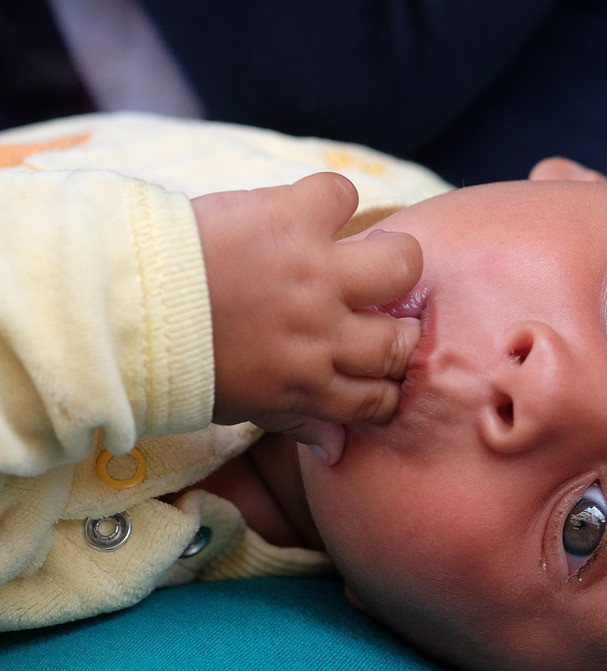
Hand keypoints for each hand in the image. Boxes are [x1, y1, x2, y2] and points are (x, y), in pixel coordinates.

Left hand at [193, 172, 423, 463]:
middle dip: (396, 330)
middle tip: (376, 312)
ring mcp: (314, 274)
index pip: (382, 396)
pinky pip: (342, 194)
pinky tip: (312, 212)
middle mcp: (322, 333)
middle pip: (400, 339)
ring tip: (365, 256)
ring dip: (388, 260)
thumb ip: (295, 420)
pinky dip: (331, 198)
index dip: (390, 382)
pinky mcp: (294, 219)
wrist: (116, 302)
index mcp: (307, 384)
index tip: (382, 368)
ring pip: (400, 264)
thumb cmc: (172, 360)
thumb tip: (338, 449)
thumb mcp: (237, 405)